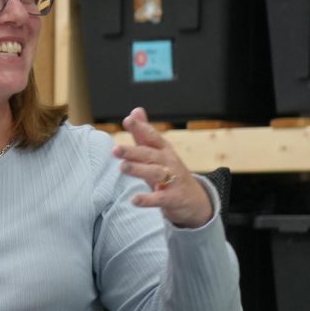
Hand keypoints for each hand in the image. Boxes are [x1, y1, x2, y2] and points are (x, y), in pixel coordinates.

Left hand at [112, 108, 212, 228]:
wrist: (193, 198)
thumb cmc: (169, 171)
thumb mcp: (158, 152)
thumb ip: (144, 133)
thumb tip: (135, 110)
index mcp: (163, 150)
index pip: (152, 136)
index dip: (140, 128)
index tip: (128, 120)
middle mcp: (168, 162)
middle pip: (150, 154)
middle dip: (133, 151)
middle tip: (116, 149)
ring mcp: (172, 180)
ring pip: (155, 173)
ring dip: (139, 170)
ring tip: (123, 167)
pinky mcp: (172, 198)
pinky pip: (159, 198)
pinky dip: (147, 199)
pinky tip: (134, 200)